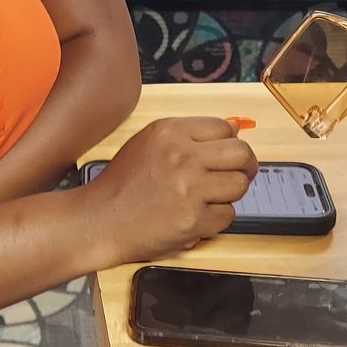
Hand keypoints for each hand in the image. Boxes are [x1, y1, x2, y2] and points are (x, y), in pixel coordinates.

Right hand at [85, 116, 256, 264]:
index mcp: (169, 132)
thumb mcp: (149, 143)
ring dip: (229, 194)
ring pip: (239, 185)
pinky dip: (216, 219)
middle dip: (246, 165)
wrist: (100, 220)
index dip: (231, 143)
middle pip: (241, 153)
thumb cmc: (123, 184)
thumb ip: (190, 133)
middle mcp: (181, 156)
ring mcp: (188, 189)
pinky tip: (196, 216)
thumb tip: (234, 127)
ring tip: (209, 198)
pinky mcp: (192, 220)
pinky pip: (227, 216)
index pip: (224, 128)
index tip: (228, 155)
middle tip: (240, 174)